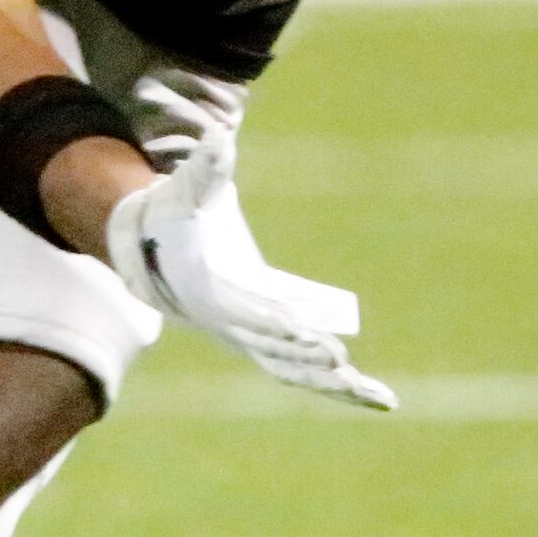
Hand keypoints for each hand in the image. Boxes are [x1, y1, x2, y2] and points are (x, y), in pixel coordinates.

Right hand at [104, 128, 395, 410]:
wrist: (158, 252)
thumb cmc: (176, 216)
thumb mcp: (188, 189)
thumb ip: (205, 167)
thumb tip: (220, 139)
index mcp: (210, 289)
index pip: (242, 309)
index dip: (270, 318)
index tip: (298, 328)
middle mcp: (230, 324)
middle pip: (271, 349)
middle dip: (304, 354)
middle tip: (339, 358)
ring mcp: (250, 338)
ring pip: (293, 371)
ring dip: (333, 386)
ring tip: (379, 397)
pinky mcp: (269, 342)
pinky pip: (305, 371)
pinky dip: (339, 387)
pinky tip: (378, 398)